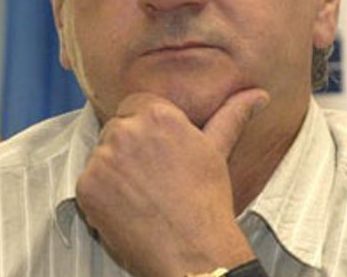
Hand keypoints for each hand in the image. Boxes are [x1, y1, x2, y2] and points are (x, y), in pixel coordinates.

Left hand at [75, 88, 269, 276]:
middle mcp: (126, 130)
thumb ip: (231, 115)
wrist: (193, 251)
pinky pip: (88, 181)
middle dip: (129, 147)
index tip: (157, 151)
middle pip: (116, 127)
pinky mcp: (86, 186)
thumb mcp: (218, 151)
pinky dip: (101, 195)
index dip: (146, 128)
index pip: (136, 104)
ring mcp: (103, 158)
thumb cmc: (207, 201)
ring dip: (114, 170)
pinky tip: (126, 208)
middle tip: (153, 177)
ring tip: (142, 194)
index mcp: (158, 114)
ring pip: (101, 154)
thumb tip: (259, 95)